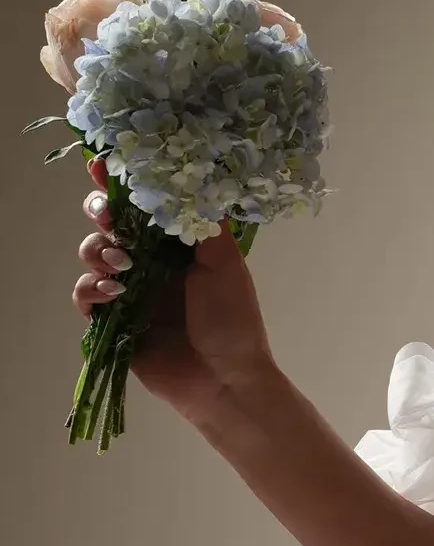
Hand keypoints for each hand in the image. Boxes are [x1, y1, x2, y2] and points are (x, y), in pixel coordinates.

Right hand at [73, 155, 278, 420]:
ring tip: (121, 265)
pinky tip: (114, 293)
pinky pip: (86, 295)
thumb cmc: (233, 321)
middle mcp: (150, 262)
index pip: (143, 205)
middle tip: (109, 218)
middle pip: (108, 224)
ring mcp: (129, 290)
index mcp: (177, 245)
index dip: (120, 185)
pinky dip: (91, 288)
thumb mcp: (227, 264)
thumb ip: (205, 223)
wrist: (226, 380)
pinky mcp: (113, 320)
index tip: (102, 165)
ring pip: (93, 255)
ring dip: (98, 251)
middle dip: (100, 213)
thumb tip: (189, 178)